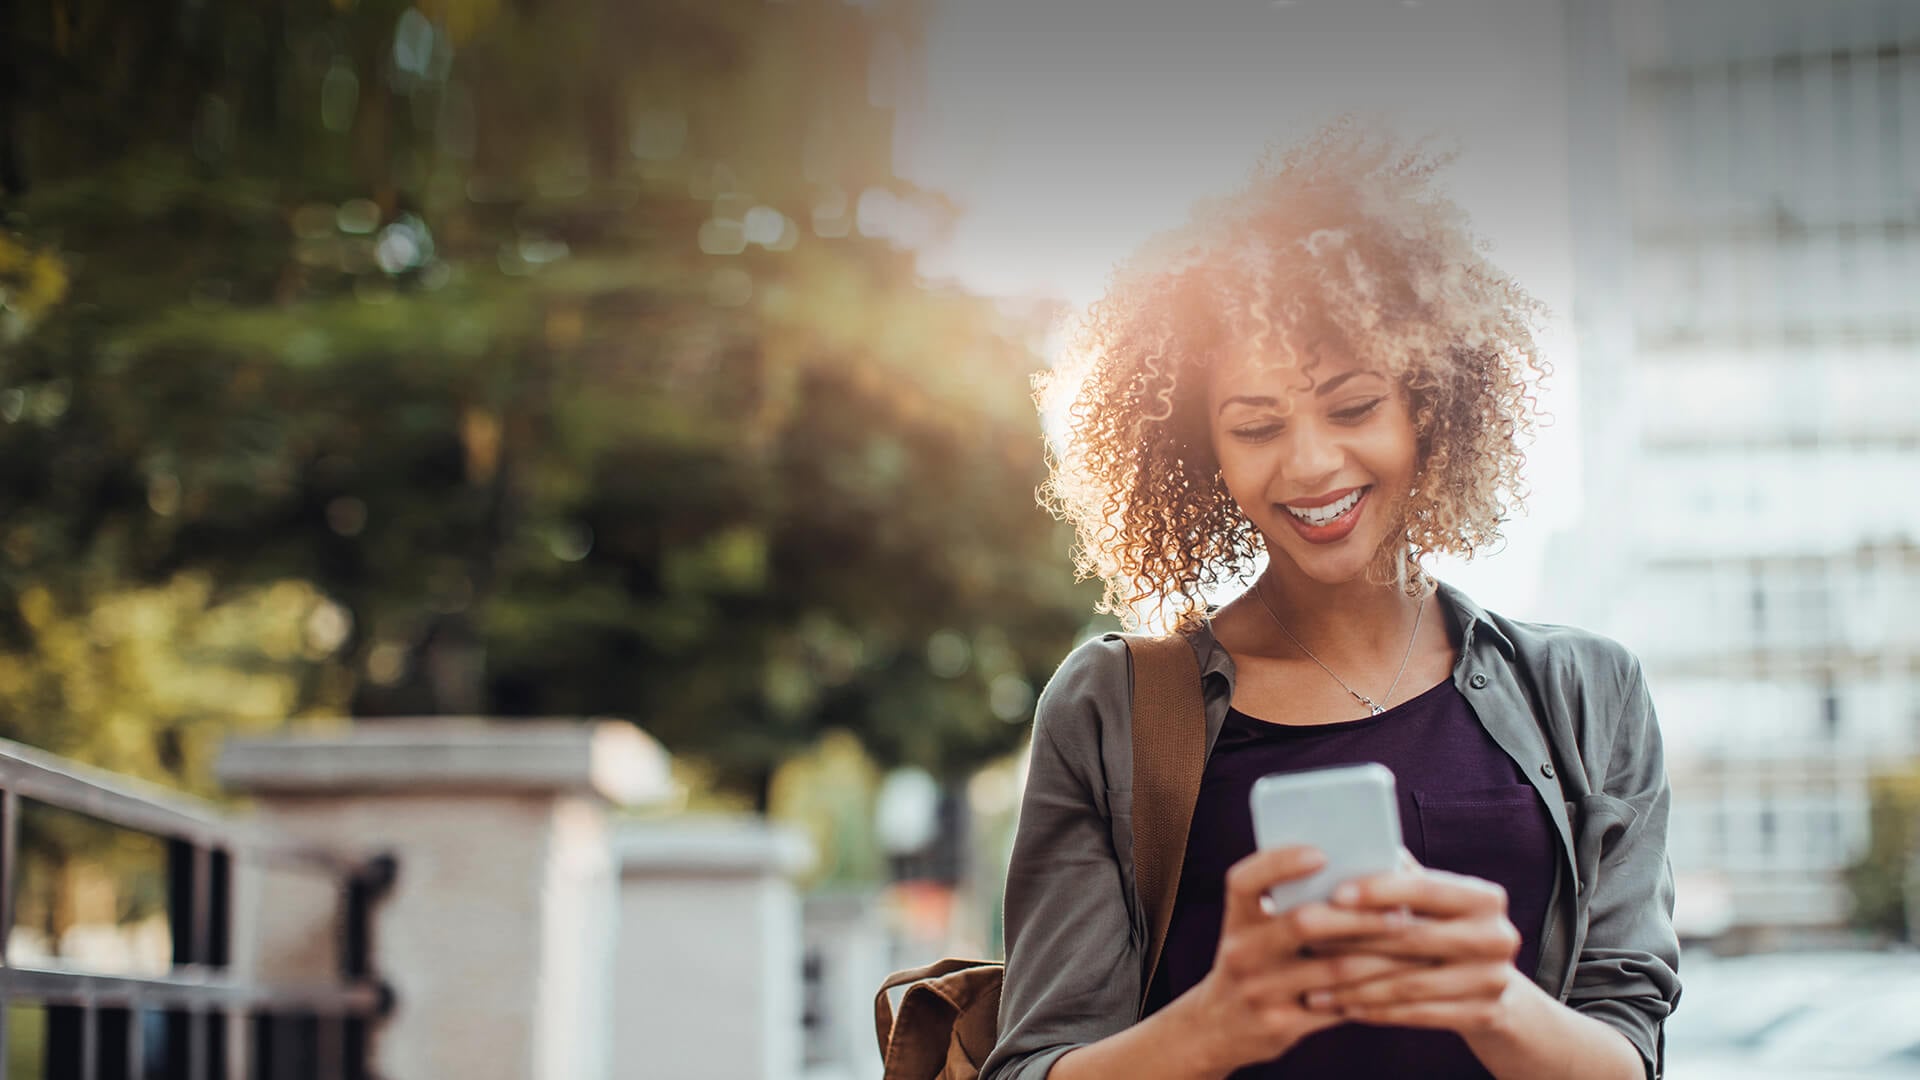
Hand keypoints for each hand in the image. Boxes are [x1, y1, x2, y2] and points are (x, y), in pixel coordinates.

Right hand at [1173, 846, 1431, 1072]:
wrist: (1219, 1026)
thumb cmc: (1254, 962)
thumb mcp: (1253, 930)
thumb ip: (1288, 902)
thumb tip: (1359, 870)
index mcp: (1237, 918)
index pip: (1246, 881)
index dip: (1281, 863)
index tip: (1322, 854)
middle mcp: (1242, 952)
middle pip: (1303, 923)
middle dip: (1359, 915)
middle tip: (1400, 910)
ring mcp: (1260, 991)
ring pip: (1333, 968)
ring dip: (1381, 955)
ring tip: (1414, 944)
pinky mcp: (1282, 1024)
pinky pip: (1339, 1005)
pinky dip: (1373, 990)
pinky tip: (1399, 979)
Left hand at [1296, 863, 1525, 1036]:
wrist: (1497, 990)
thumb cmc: (1445, 930)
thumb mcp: (1434, 903)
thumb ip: (1399, 877)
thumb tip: (1342, 846)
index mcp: (1484, 898)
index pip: (1425, 888)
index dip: (1378, 890)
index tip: (1335, 894)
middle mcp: (1497, 937)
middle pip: (1412, 939)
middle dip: (1353, 940)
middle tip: (1305, 940)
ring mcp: (1493, 980)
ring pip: (1408, 984)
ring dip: (1354, 985)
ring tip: (1311, 984)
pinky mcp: (1483, 1015)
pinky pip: (1416, 1015)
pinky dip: (1374, 1010)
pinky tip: (1341, 1006)